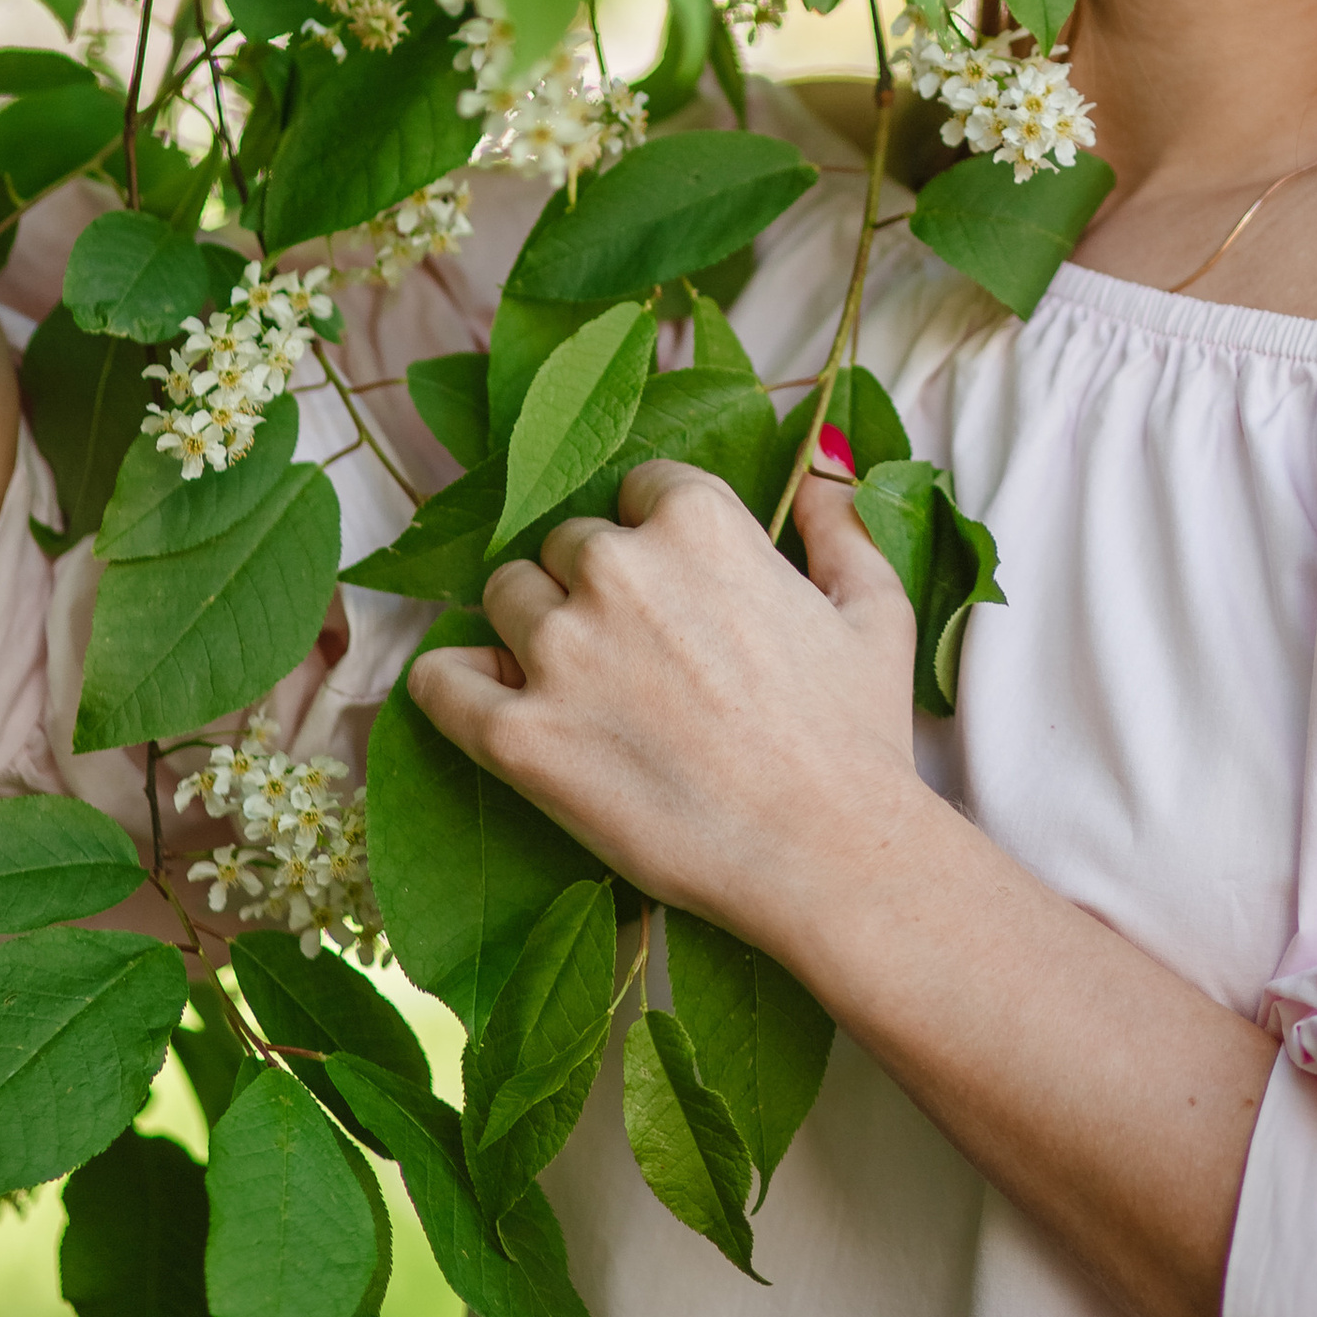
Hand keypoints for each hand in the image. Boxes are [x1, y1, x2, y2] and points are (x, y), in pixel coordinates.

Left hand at [407, 434, 924, 952]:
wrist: (824, 852)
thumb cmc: (858, 735)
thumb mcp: (876, 607)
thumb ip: (839, 523)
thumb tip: (817, 464)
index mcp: (698, 523)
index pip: (641, 488)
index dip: (656, 536)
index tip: (674, 587)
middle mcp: (616, 567)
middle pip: (567, 543)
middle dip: (594, 585)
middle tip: (634, 651)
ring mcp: (559, 650)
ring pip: (505, 594)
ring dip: (531, 626)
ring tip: (574, 682)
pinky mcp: (517, 735)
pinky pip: (440, 680)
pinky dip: (452, 682)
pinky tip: (484, 698)